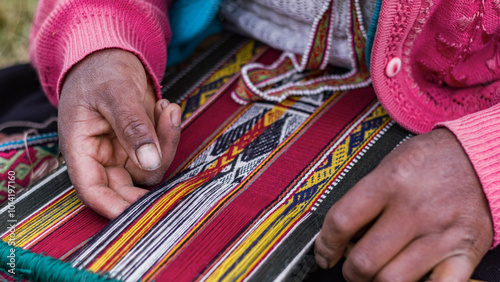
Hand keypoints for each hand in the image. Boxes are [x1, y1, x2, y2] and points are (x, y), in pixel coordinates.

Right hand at [59, 49, 180, 218]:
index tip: (141, 213)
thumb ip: (132, 126)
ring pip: (151, 169)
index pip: (93, 189)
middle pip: (128, 185)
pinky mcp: (142, 145)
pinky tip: (167, 107)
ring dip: (166, 141)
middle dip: (152, 166)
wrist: (112, 56)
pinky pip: (161, 151)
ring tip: (167, 107)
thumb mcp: (115, 93)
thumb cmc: (101, 71)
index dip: (114, 206)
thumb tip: (150, 161)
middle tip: (167, 138)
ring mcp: (123, 153)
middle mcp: (101, 157)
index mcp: (81, 148)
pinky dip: (169, 132)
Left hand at [315, 128, 492, 280]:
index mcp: (390, 182)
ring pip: (392, 281)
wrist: (481, 156)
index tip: (324, 254)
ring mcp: (440, 233)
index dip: (325, 245)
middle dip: (350, 272)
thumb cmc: (432, 160)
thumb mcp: (390, 164)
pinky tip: (407, 280)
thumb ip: (366, 198)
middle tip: (351, 269)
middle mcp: (413, 209)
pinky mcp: (465, 251)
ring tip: (376, 276)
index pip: (341, 222)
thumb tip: (341, 233)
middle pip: (364, 260)